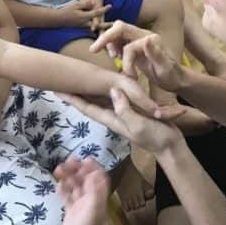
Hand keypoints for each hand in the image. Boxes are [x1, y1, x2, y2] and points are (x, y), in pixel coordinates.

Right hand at [53, 157, 109, 224]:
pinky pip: (67, 197)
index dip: (94, 168)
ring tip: (58, 169)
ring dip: (68, 177)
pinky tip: (58, 184)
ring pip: (75, 187)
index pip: (99, 179)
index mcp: (99, 200)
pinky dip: (63, 190)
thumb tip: (96, 172)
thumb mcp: (92, 209)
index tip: (85, 158)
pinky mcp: (70, 213)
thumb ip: (94, 191)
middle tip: (67, 161)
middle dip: (78, 170)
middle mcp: (91, 202)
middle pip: (86, 181)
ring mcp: (80, 208)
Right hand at [58, 0, 110, 28]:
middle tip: (116, 25)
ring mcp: (83, 27)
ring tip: (111, 28)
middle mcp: (85, 23)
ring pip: (95, 28)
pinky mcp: (81, 29)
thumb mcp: (76, 5)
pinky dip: (97, 29)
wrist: (57, 20)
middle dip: (107, 25)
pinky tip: (102, 31)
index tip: (110, 6)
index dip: (104, 9)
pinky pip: (91, 29)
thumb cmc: (66, 11)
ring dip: (103, 28)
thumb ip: (85, 4)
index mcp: (84, 17)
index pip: (96, 12)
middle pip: (99, 25)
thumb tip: (93, 2)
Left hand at [64, 88, 184, 154]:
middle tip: (60, 80)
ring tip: (76, 79)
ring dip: (87, 90)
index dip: (71, 99)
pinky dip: (106, 89)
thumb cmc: (155, 137)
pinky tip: (104, 84)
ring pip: (100, 98)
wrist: (169, 145)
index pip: (86, 107)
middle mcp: (113, 114)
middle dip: (75, 92)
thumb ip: (125, 110)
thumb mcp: (138, 125)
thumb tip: (112, 91)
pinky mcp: (132, 109)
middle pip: (89, 102)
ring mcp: (122, 112)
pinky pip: (115, 96)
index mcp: (111, 119)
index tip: (56, 90)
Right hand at [90, 21, 184, 92]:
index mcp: (150, 39)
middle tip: (93, 50)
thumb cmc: (172, 75)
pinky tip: (114, 56)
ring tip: (112, 57)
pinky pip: (118, 39)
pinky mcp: (134, 45)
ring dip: (109, 42)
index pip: (129, 43)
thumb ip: (156, 53)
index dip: (123, 57)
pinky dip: (112, 45)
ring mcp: (138, 39)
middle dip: (106, 38)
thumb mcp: (165, 67)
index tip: (121, 70)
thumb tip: (147, 39)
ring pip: (117, 32)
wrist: (176, 78)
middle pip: (120, 28)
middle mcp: (143, 35)